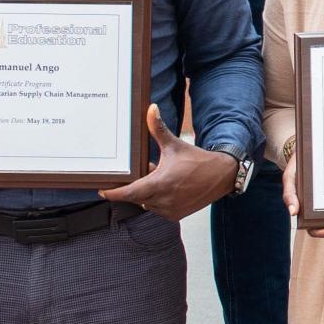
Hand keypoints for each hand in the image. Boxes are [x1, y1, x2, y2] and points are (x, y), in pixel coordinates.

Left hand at [100, 104, 238, 222]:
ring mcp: (170, 210)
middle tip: (138, 174)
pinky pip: (157, 208)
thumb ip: (158, 128)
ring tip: (158, 178)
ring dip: (146, 193)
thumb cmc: (197, 160)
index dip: (114, 193)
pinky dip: (156, 200)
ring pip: (146, 203)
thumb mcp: (174, 144)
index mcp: (160, 183)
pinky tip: (166, 188)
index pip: (130, 193)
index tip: (102, 190)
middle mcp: (163, 200)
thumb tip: (151, 108)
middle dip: (134, 187)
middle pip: (136, 197)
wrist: (221, 176)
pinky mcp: (176, 215)